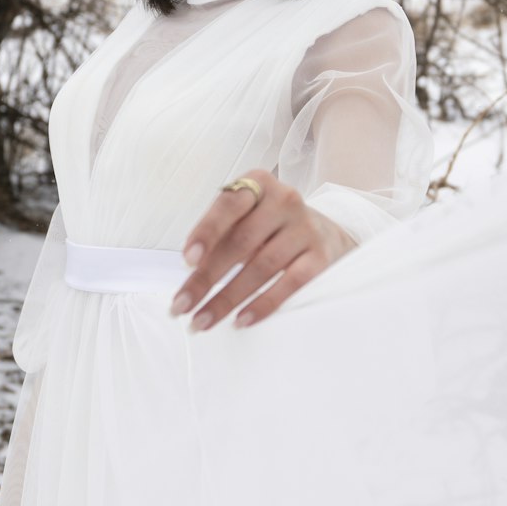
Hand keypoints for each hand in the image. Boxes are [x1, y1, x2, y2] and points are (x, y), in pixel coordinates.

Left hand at [170, 169, 355, 330]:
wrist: (325, 232)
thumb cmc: (269, 226)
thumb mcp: (245, 218)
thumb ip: (219, 236)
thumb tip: (191, 273)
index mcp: (259, 184)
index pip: (229, 206)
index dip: (206, 233)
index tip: (187, 262)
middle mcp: (285, 201)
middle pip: (241, 242)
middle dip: (206, 278)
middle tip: (181, 306)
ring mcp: (305, 229)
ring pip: (262, 267)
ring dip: (227, 299)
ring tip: (202, 320)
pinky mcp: (320, 256)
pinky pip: (290, 283)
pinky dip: (263, 304)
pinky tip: (241, 320)